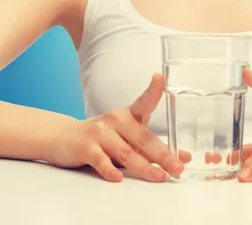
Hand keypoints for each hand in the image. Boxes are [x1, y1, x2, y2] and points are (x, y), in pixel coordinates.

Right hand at [48, 73, 190, 182]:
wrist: (64, 137)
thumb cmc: (104, 138)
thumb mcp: (128, 138)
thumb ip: (151, 148)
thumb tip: (182, 158)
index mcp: (128, 115)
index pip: (144, 101)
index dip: (153, 90)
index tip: (160, 78)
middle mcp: (116, 120)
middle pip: (143, 138)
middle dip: (163, 154)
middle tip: (178, 167)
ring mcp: (100, 132)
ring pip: (126, 152)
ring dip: (144, 166)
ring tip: (159, 176)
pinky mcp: (86, 147)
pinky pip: (100, 160)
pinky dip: (110, 169)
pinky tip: (119, 177)